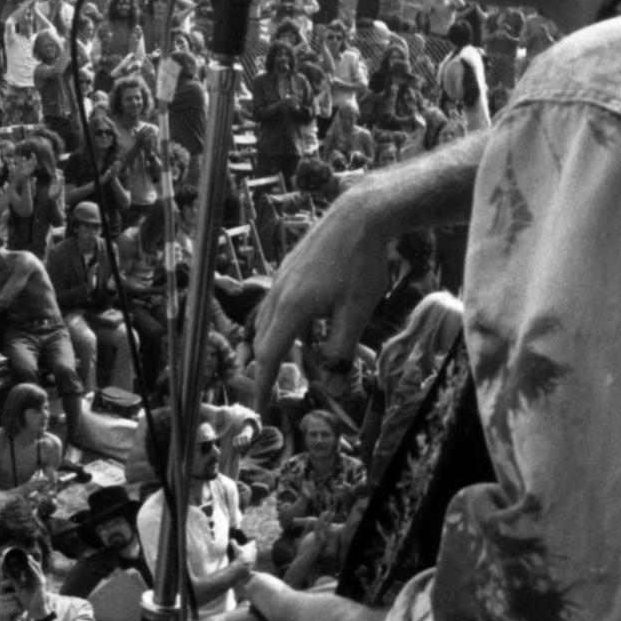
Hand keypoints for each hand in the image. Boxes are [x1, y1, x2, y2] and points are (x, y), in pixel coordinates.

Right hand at [249, 191, 398, 383]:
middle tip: (269, 389)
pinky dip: (284, 323)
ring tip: (286, 361)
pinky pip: (277, 304)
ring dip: (274, 343)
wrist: (357, 216)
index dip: (263, 382)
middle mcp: (279, 293)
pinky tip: (306, 327)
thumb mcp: (356, 312)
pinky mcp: (289, 269)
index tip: (260, 404)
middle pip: (263, 338)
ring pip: (268, 320)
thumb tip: (334, 382)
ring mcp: (281, 279)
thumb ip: (342, 349)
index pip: (269, 354)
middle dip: (264, 365)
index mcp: (291, 308)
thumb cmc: (360, 264)